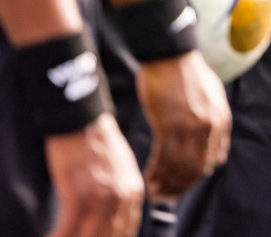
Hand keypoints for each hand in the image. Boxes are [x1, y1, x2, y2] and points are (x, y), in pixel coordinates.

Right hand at [45, 114, 143, 236]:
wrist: (83, 122)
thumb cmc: (98, 143)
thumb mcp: (123, 167)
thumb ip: (124, 191)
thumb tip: (118, 211)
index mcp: (134, 190)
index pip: (128, 229)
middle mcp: (121, 197)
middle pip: (111, 236)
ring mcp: (100, 198)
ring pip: (91, 236)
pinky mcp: (78, 195)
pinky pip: (69, 229)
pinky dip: (59, 236)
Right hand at [137, 51, 231, 198]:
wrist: (170, 55)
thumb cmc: (186, 73)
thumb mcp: (210, 95)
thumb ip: (212, 117)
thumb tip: (210, 136)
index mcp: (222, 120)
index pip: (212, 160)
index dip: (196, 175)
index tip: (183, 183)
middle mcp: (210, 127)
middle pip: (197, 169)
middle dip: (181, 186)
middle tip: (166, 197)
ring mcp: (190, 128)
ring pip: (179, 168)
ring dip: (166, 184)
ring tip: (154, 193)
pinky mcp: (168, 126)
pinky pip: (163, 159)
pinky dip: (155, 173)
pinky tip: (147, 179)